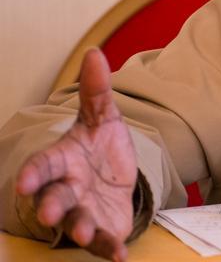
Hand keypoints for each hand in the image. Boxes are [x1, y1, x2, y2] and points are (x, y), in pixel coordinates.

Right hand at [16, 48, 136, 260]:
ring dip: (78, 228)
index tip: (23, 181)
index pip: (44, 165)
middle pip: (53, 198)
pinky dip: (109, 247)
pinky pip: (104, 240)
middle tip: (47, 212)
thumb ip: (96, 91)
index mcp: (62, 160)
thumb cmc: (99, 146)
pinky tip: (120, 255)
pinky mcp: (103, 226)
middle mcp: (66, 188)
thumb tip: (94, 54)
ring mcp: (83, 209)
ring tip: (84, 232)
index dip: (33, 173)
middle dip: (49, 205)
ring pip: (74, 221)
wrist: (117, 173)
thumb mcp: (102, 116)